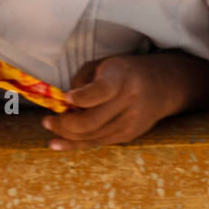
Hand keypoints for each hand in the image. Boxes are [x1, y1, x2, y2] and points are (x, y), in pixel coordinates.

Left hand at [41, 56, 173, 150]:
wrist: (161, 87)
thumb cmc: (124, 71)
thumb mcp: (104, 64)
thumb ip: (83, 79)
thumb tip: (65, 102)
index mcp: (122, 78)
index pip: (101, 91)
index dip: (81, 97)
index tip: (66, 97)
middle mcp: (128, 102)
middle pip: (91, 121)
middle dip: (64, 124)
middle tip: (47, 120)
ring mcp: (130, 122)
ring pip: (92, 137)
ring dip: (66, 136)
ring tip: (50, 128)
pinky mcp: (128, 135)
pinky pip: (97, 143)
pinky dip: (75, 144)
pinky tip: (58, 143)